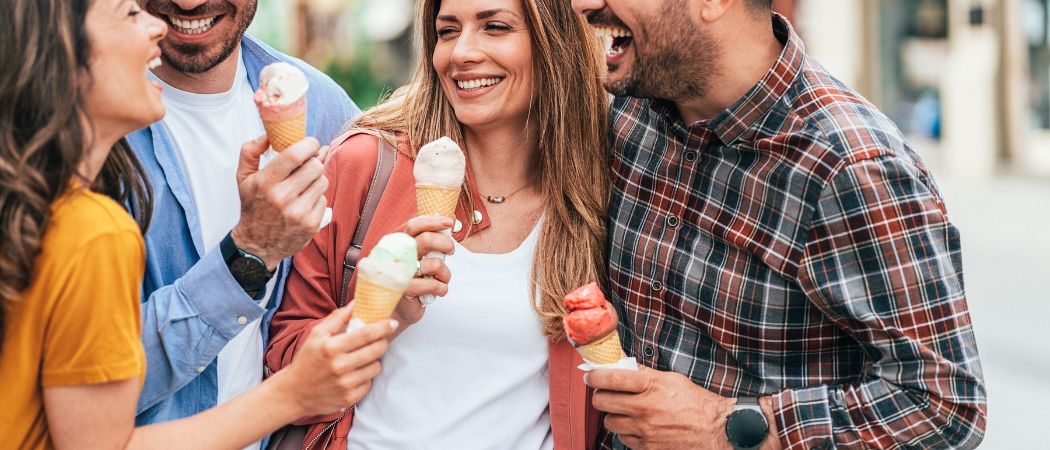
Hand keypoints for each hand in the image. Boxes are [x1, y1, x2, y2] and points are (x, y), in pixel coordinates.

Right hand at [232, 135, 327, 269]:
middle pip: (315, 166)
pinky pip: (324, 199)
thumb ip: (250, 152)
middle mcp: (282, 198)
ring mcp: (298, 213)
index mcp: (266, 182)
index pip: (295, 155)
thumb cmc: (253, 207)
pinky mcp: (311, 225)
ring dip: (316, 179)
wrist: (257, 245)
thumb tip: (267, 135)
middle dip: (314, 162)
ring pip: (322, 181)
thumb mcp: (243, 178)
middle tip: (308, 164)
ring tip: (304, 185)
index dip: (308, 144)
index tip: (311, 143)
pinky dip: (317, 198)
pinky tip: (304, 202)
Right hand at [280, 304, 394, 415]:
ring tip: (363, 357)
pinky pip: (369, 383)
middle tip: (379, 339)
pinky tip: (356, 373)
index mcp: (331, 347)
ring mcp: (345, 384)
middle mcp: (340, 366)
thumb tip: (356, 303)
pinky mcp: (349, 398)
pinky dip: (366, 376)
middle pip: (376, 350)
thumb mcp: (316, 335)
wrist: (294, 392)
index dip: (383, 327)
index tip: (392, 323)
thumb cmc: (306, 360)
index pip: (366, 334)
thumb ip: (337, 318)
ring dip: (374, 360)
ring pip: (376, 367)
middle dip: (382, 342)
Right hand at [390, 215, 453, 331]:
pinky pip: (433, 284)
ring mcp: (400, 272)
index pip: (414, 225)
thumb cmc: (414, 281)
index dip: (433, 221)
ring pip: (434, 264)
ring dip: (446, 273)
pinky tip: (439, 291)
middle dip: (445, 244)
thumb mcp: (421, 258)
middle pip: (426, 240)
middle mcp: (397, 255)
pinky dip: (442, 288)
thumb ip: (430, 243)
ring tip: (442, 279)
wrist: (401, 310)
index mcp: (400, 244)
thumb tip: (448, 223)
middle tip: (450, 251)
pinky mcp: (405, 289)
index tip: (450, 222)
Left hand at [587, 366, 736, 449]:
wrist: (717, 430)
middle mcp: (645, 408)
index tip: (590, 376)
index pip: (611, 378)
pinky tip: (638, 427)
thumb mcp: (672, 379)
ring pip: (610, 422)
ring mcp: (644, 430)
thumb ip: (645, 373)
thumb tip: (622, 365)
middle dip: (600, 396)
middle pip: (602, 401)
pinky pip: (624, 439)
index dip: (594, 376)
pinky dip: (627, 433)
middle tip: (604, 394)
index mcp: (651, 386)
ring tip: (624, 412)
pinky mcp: (647, 447)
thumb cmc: (696, 403)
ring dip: (614, 416)